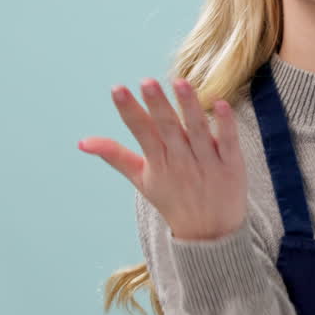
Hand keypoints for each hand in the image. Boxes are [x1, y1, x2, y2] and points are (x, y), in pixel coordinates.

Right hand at [78, 78, 246, 240]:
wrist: (209, 232)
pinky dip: (224, 124)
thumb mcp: (141, 179)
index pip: (141, 132)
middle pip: (168, 128)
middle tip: (147, 82)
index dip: (129, 111)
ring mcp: (207, 163)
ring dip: (189, 107)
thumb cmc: (173, 198)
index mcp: (157, 162)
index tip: (118, 89)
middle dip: (157, 105)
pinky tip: (220, 103)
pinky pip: (227, 142)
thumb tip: (82, 142)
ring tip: (180, 82)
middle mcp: (180, 161)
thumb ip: (115, 156)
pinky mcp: (231, 165)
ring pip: (197, 130)